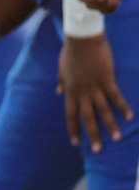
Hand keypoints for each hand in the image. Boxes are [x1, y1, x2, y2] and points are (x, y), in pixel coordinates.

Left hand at [59, 33, 132, 151]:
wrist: (81, 39)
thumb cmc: (71, 52)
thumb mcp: (61, 69)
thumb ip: (61, 82)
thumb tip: (58, 92)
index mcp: (70, 91)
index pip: (71, 114)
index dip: (73, 129)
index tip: (76, 142)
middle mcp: (81, 92)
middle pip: (87, 118)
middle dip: (92, 135)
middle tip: (98, 150)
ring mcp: (94, 87)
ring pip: (103, 111)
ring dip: (110, 126)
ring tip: (117, 138)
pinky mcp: (107, 80)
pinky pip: (116, 97)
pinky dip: (123, 107)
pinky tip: (130, 117)